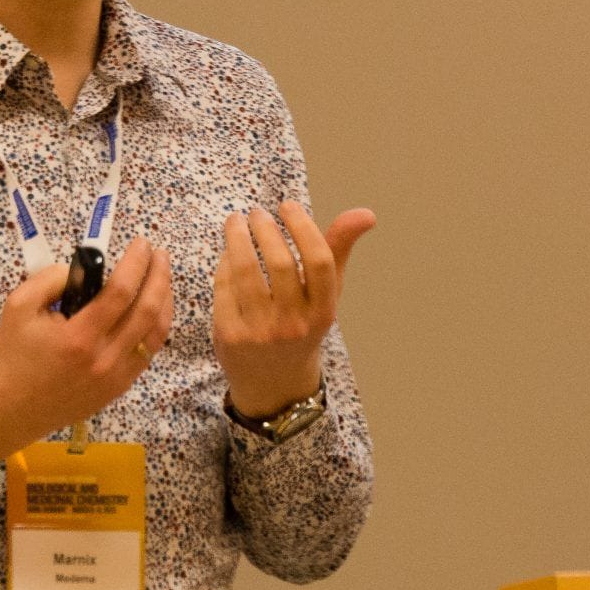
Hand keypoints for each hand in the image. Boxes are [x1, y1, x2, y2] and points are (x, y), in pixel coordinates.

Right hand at [0, 238, 174, 474]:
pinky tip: (155, 308)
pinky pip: (148, 352)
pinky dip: (157, 326)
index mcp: (79, 338)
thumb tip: (86, 268)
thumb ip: (51, 279)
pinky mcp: (119, 388)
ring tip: (163, 276)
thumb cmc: (14, 354)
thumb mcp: (19, 305)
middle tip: (159, 253)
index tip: (141, 244)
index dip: (136, 263)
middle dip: (159, 276)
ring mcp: (116, 377)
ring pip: (156, 334)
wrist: (12, 407)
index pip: (120, 292)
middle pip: (147, 311)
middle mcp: (105, 359)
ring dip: (165, 300)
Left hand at [213, 203, 375, 419]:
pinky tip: (228, 252)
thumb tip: (366, 213)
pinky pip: (224, 287)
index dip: (303, 227)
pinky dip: (224, 263)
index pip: (319, 261)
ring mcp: (260, 332)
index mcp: (323, 312)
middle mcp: (294, 324)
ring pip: (245, 271)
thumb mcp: (326, 296)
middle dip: (265, 228)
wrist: (273, 383)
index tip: (287, 205)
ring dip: (237, 237)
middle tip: (257, 213)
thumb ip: (338, 251)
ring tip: (235, 221)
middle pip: (280, 263)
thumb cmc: (303, 324)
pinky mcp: (230, 335)